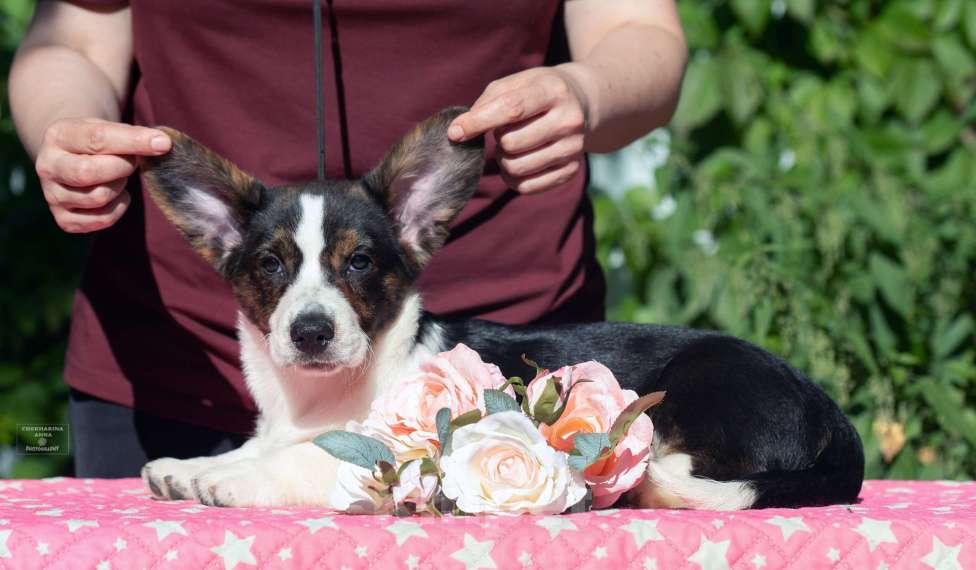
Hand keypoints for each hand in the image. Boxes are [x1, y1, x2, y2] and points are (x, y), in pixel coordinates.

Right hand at [34, 118, 171, 232]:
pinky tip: (116, 195)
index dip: (134, 142)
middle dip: (121, 168)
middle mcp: (48, 166)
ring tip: (118, 176)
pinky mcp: (64, 219)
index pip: (97, 139)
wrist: (72, 157)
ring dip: (119, 187)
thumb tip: (162, 144)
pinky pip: (101, 220)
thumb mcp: (108, 128)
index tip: (162, 143)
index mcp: (58, 136)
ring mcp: (52, 195)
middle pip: (89, 173)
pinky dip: (117, 208)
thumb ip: (133, 135)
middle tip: (129, 162)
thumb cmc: (96, 142)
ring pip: (97, 197)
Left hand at [448, 65, 591, 193]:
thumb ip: (488, 101)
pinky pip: (527, 186)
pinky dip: (514, 178)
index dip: (478, 122)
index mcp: (553, 91)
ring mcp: (573, 148)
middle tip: (505, 132)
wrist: (583, 103)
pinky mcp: (571, 170)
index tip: (455, 132)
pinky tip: (519, 162)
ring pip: (517, 167)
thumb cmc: (539, 91)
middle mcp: (569, 120)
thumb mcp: (517, 82)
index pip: (511, 109)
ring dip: (504, 159)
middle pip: (511, 143)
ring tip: (513, 146)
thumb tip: (460, 130)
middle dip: (498, 140)